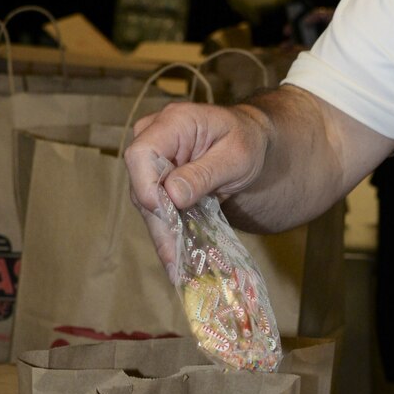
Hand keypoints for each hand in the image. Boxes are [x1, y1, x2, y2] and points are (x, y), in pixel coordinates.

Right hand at [123, 101, 269, 270]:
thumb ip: (205, 172)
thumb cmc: (247, 141)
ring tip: (177, 269)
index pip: (141, 153)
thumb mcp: (236, 155)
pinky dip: (171, 236)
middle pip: (142, 186)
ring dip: (164, 237)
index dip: (146, 184)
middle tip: (173, 259)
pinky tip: (177, 263)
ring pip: (149, 207)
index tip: (164, 209)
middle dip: (159, 223)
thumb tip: (173, 195)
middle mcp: (155, 143)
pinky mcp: (160, 187)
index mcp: (172, 124)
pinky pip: (160, 214)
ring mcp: (154, 166)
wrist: (251, 143)